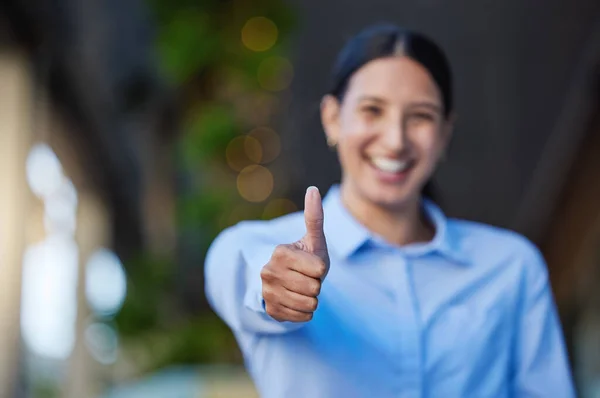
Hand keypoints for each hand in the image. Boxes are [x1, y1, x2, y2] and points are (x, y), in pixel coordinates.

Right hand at [260, 186, 329, 321]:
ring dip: (312, 298)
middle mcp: (269, 273)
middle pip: (315, 288)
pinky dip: (305, 311)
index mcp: (280, 252)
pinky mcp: (271, 311)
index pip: (320, 269)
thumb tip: (313, 189)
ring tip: (301, 289)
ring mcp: (268, 293)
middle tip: (306, 278)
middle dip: (316, 284)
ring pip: (310, 304)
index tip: (309, 264)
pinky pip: (304, 317)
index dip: (320, 268)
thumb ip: (314, 216)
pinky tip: (296, 300)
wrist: (280, 280)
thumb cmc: (302, 257)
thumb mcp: (311, 239)